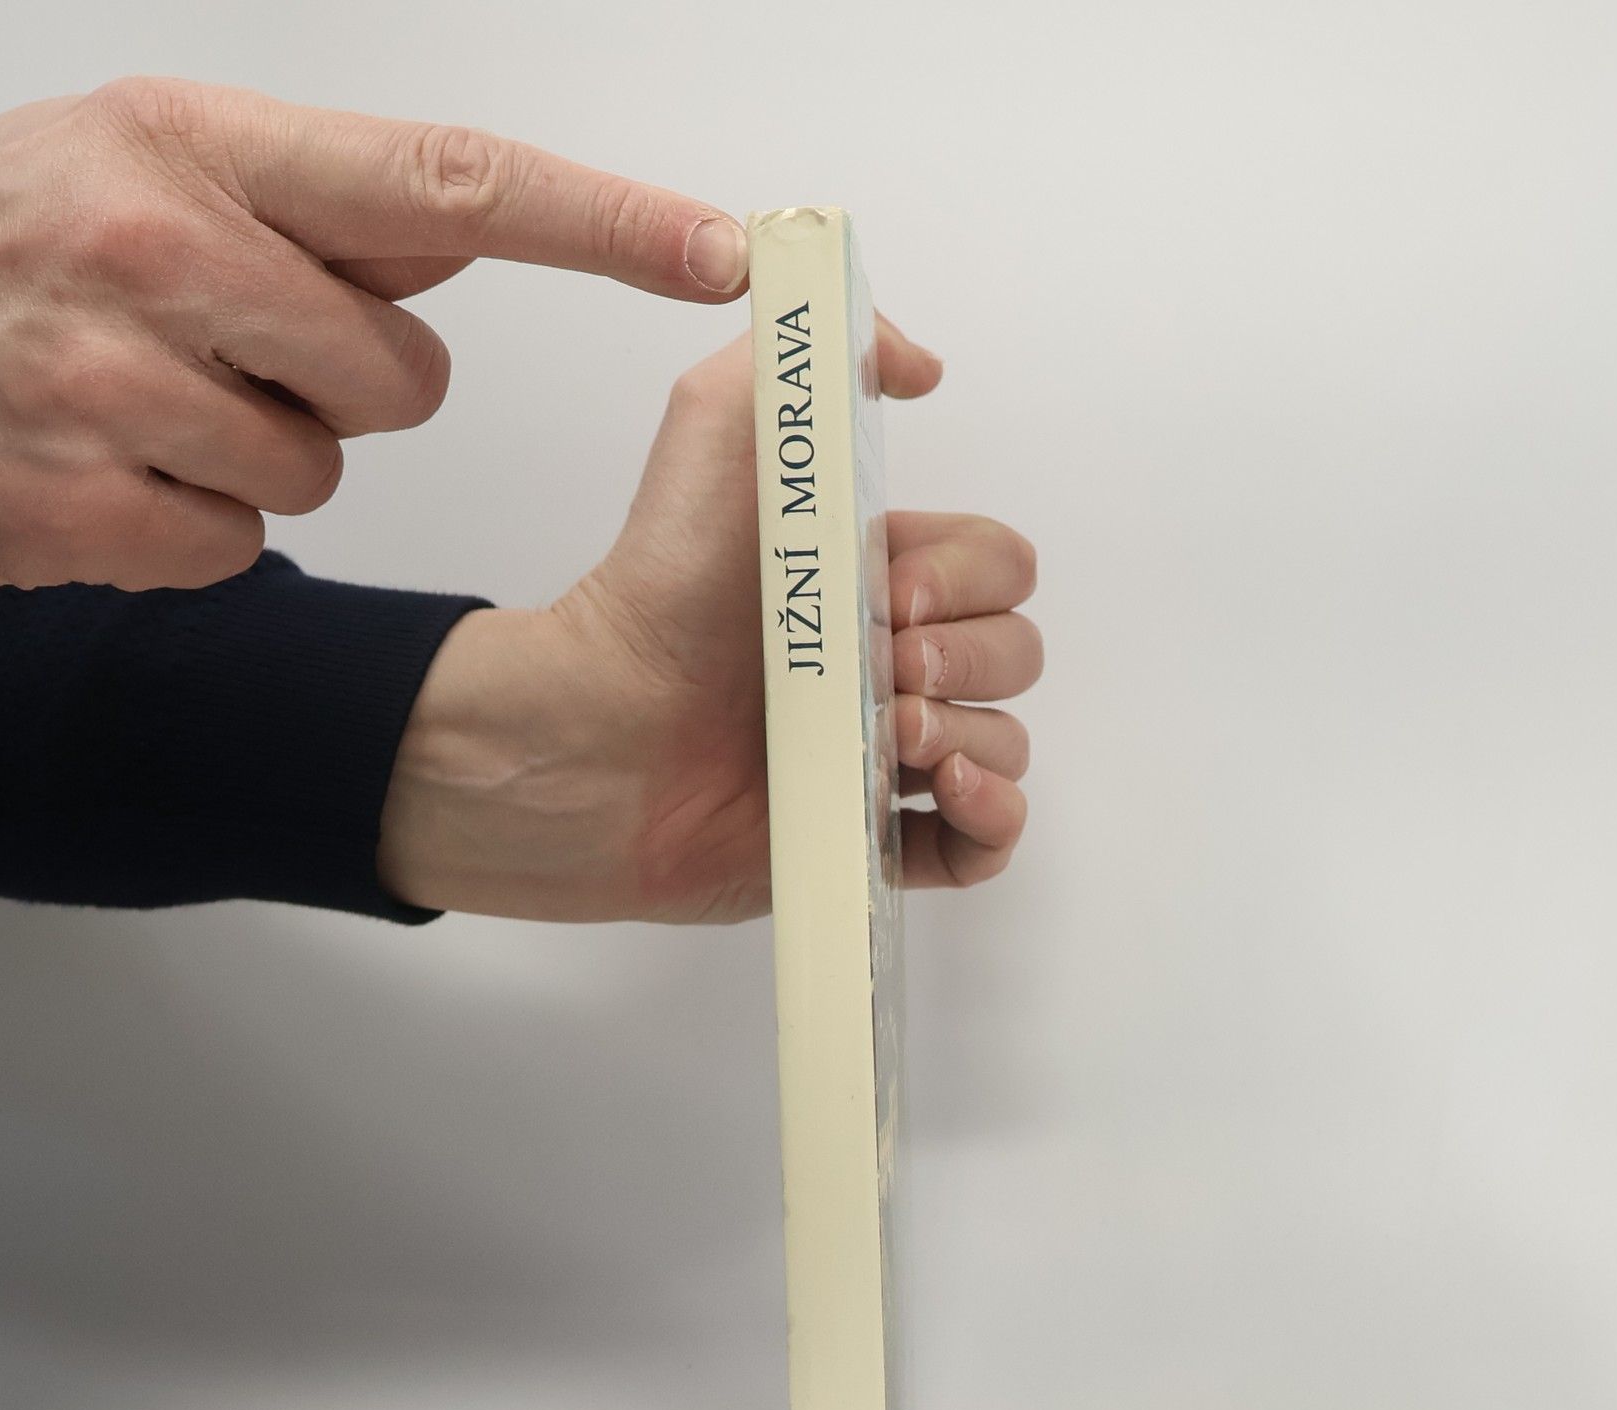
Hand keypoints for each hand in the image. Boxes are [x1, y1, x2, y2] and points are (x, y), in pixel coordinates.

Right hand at [0, 79, 746, 594]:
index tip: (721, 249)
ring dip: (260, 457)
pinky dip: (197, 529)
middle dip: (345, 385)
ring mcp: (115, 381)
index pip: (452, 181)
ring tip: (140, 408)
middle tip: (218, 356)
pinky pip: (246, 544)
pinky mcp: (90, 508)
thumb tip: (460, 227)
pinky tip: (108, 477)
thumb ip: (303, 203)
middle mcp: (157, 244)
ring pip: (327, 466)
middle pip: (406, 371)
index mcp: (188, 142)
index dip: (605, 223)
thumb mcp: (125, 165)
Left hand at [377, 323, 1040, 924]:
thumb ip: (812, 358)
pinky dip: (992, 820)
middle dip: (967, 657)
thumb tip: (922, 364)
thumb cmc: (661, 587)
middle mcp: (893, 667)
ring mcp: (888, 759)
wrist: (601, 727)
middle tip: (881, 669)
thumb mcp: (722, 423)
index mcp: (880, 577)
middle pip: (1015, 653)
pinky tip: (944, 794)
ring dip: (971, 736)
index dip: (963, 578)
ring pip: (1006, 743)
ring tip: (888, 740)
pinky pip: (985, 844)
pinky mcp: (872, 845)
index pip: (1000, 567)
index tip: (885, 590)